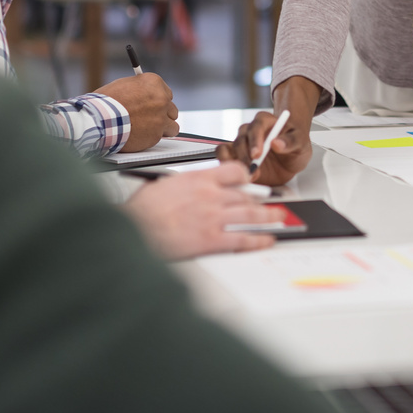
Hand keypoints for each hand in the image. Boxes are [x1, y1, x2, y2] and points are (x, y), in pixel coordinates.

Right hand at [95, 72, 177, 151]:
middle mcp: (161, 99)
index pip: (167, 93)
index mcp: (154, 83)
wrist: (99, 119)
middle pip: (172, 109)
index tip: (153, 106)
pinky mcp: (156, 134)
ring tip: (149, 130)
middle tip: (150, 119)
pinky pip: (161, 137)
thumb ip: (141, 89)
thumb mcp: (125, 85)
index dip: (158, 101)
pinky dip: (152, 138)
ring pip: (173, 126)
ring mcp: (160, 118)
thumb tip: (147, 94)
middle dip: (162, 115)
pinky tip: (140, 135)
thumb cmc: (107, 102)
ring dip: (164, 128)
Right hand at [123, 162, 276, 259]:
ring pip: (250, 215)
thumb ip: (184, 185)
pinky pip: (242, 239)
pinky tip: (266, 240)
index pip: (234, 171)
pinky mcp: (211, 240)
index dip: (246, 178)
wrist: (134, 229)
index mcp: (199, 179)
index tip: (250, 183)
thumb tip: (190, 188)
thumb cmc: (141, 211)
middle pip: (245, 195)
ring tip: (278, 219)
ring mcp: (213, 218)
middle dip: (259, 201)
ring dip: (268, 218)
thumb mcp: (163, 185)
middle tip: (269, 204)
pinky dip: (258, 240)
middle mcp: (210, 196)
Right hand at [216, 75, 319, 184]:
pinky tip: (238, 174)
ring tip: (248, 175)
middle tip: (253, 169)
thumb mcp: (301, 144)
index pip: (257, 124)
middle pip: (241, 138)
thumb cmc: (296, 147)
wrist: (290, 161)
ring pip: (230, 147)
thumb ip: (291, 141)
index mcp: (267, 121)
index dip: (255, 139)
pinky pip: (223, 155)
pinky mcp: (235, 155)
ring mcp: (242, 143)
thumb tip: (277, 143)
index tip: (258, 154)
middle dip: (246, 156)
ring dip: (236, 162)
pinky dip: (226, 164)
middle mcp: (251, 130)